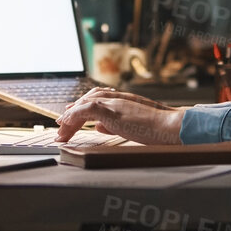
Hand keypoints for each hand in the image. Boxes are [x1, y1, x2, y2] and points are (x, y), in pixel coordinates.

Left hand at [56, 88, 183, 144]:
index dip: (82, 107)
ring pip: (84, 105)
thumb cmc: (158, 129)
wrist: (170, 125)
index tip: (71, 116)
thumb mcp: (134, 126)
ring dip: (70, 119)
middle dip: (73, 113)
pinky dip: (73, 116)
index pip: (97, 98)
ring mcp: (114, 103)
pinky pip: (86, 110)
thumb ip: (115, 124)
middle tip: (61, 125)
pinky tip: (66, 123)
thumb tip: (99, 127)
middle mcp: (117, 99)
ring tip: (61, 131)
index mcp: (123, 101)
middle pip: (88, 100)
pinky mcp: (112, 110)